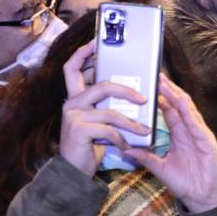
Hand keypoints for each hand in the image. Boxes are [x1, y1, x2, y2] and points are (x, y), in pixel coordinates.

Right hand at [59, 40, 149, 176]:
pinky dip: (121, 139)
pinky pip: (108, 129)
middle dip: (126, 91)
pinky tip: (127, 147)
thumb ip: (104, 106)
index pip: (72, 68)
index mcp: (75, 97)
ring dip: (131, 123)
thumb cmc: (89, 144)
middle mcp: (71, 103)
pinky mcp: (78, 130)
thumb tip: (128, 93)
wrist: (73, 172)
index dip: (82, 53)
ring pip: (110, 112)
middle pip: (101, 86)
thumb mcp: (96, 121)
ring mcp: (73, 116)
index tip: (96, 43)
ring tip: (145, 129)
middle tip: (143, 98)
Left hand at [125, 76, 216, 213]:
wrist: (202, 198)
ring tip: (166, 82)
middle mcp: (189, 131)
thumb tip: (125, 148)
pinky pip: (197, 124)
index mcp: (179, 135)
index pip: (169, 110)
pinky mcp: (207, 142)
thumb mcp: (160, 168)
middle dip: (168, 90)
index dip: (160, 98)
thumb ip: (145, 157)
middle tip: (155, 75)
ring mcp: (199, 134)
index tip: (148, 86)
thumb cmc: (185, 183)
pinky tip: (182, 102)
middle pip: (178, 105)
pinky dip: (189, 113)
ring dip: (177, 95)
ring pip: (188, 110)